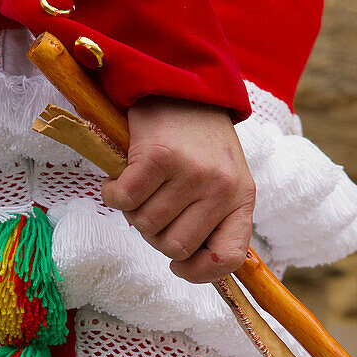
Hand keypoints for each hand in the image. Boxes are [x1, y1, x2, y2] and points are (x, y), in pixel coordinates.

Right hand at [101, 97, 254, 283]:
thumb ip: (212, 220)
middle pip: (174, 246)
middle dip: (154, 233)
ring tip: (141, 184)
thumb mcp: (221, 180)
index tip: (179, 265)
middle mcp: (222, 187)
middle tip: (153, 205)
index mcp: (242, 198)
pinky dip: (114, 193)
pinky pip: (125, 200)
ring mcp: (192, 172)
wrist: (179, 83)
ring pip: (146, 225)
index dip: (200, 272)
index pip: (229, 257)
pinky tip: (119, 178)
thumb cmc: (196, 142)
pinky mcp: (159, 157)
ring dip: (133, 210)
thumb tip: (187, 264)